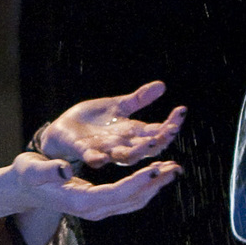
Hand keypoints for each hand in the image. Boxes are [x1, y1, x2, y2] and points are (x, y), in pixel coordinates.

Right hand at [3, 152, 179, 221]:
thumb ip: (47, 170)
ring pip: (134, 201)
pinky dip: (145, 187)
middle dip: (154, 184)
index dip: (137, 182)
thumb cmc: (28, 174)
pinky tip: (155, 174)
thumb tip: (64, 169)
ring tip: (173, 169)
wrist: (24, 188)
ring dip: (154, 186)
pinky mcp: (101, 204)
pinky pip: (129, 199)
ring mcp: (98, 209)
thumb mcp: (32, 169)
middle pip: (131, 200)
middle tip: (175, 167)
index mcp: (79, 201)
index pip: (116, 193)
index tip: (155, 168)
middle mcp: (92, 209)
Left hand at [34, 81, 184, 168]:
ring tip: (147, 145)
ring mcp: (103, 149)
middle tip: (170, 131)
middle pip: (145, 146)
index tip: (181, 111)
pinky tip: (101, 159)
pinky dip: (96, 159)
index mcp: (130, 132)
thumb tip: (162, 85)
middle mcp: (121, 144)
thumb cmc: (93, 120)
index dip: (170, 123)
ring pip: (123, 155)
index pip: (156, 131)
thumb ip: (139, 99)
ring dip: (135, 152)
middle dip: (159, 140)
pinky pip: (91, 157)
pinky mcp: (83, 150)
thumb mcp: (118, 106)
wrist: (64, 129)